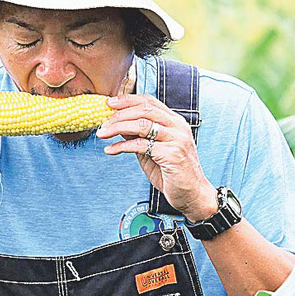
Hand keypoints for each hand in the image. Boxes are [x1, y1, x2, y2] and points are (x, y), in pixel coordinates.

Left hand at [97, 94, 217, 220]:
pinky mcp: (171, 155)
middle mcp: (178, 127)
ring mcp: (176, 140)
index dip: (128, 100)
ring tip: (102, 134)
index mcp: (175, 122)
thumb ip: (138, 135)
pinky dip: (122, 146)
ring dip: (117, 127)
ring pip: (142, 125)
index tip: (109, 103)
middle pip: (144, 110)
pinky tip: (111, 150)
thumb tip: (117, 122)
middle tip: (102, 122)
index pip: (150, 101)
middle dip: (119, 114)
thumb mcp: (152, 149)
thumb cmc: (172, 173)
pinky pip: (141, 145)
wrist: (192, 195)